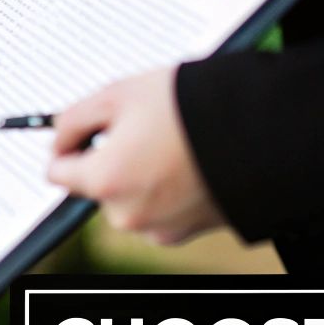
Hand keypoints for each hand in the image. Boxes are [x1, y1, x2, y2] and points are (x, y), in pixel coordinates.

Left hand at [44, 67, 223, 244]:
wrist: (266, 130)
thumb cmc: (191, 106)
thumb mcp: (119, 94)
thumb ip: (74, 119)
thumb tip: (59, 138)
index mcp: (105, 182)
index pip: (57, 171)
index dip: (68, 146)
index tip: (85, 131)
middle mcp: (128, 215)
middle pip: (97, 186)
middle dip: (111, 158)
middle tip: (142, 127)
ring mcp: (162, 227)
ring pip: (131, 197)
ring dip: (142, 173)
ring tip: (174, 142)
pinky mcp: (191, 231)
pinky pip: (163, 207)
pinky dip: (170, 188)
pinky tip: (191, 161)